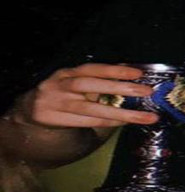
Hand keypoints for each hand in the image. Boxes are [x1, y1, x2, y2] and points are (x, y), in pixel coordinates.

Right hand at [12, 63, 158, 128]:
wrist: (31, 111)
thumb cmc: (64, 95)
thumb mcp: (78, 82)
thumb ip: (102, 78)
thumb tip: (131, 70)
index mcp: (68, 72)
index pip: (93, 68)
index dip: (115, 70)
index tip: (139, 73)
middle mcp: (60, 84)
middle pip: (90, 85)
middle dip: (120, 88)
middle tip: (146, 91)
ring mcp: (56, 102)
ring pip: (91, 109)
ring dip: (121, 114)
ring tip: (145, 116)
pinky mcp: (52, 118)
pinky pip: (87, 122)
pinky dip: (109, 123)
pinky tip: (125, 123)